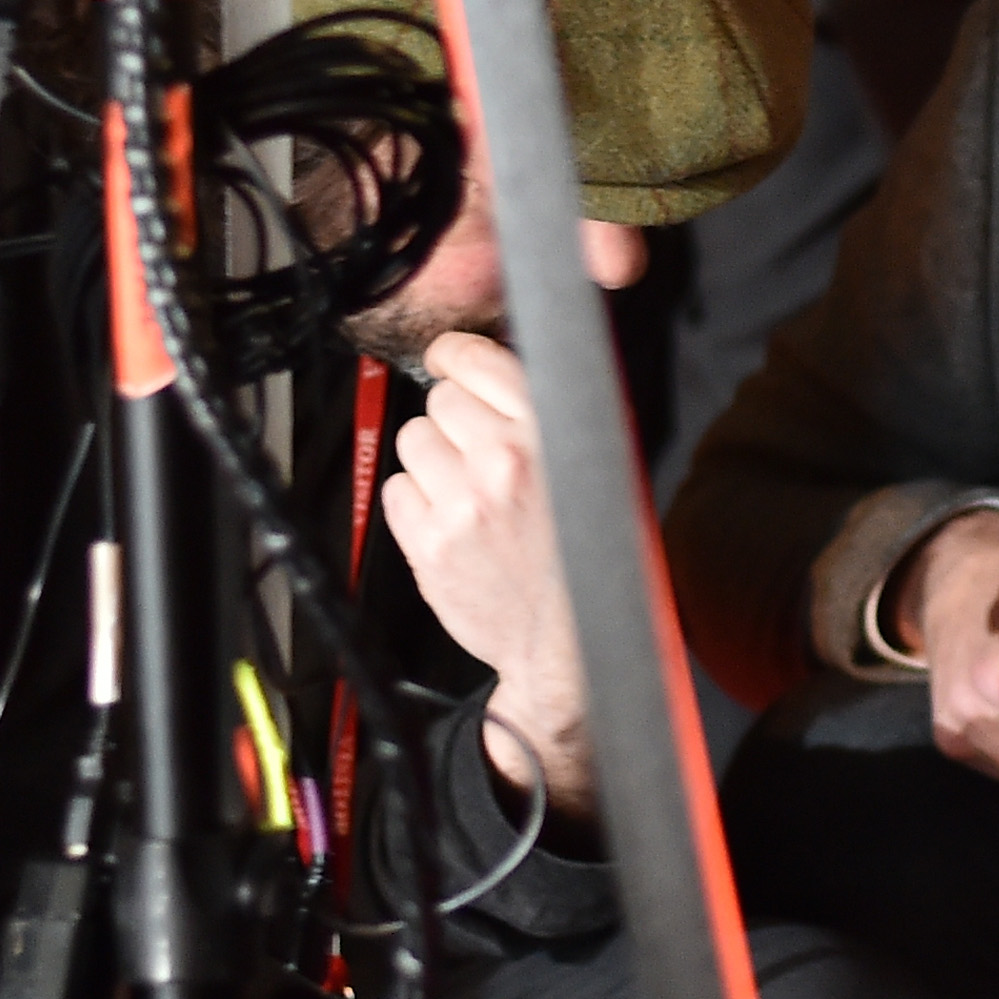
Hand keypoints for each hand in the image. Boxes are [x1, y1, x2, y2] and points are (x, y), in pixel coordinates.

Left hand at [386, 334, 593, 820]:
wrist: (569, 640)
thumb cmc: (590, 556)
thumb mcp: (601, 467)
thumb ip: (557, 414)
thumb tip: (501, 367)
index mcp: (551, 434)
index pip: (476, 361)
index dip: (455, 358)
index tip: (446, 362)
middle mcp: (503, 462)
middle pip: (440, 401)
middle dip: (454, 423)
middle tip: (478, 456)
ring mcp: (461, 503)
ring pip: (413, 441)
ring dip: (433, 461)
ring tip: (467, 495)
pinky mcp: (428, 543)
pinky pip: (398, 489)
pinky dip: (417, 503)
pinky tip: (452, 523)